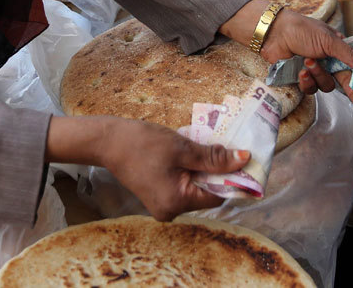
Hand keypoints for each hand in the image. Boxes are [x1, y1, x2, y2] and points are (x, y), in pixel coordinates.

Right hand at [99, 117, 249, 220]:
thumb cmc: (143, 143)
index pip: (218, 195)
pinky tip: (188, 152)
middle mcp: (170, 211)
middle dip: (216, 170)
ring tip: (202, 146)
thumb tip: (244, 160)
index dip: (231, 176)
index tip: (240, 156)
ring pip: (196, 187)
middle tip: (221, 145)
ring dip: (203, 168)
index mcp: (177, 203)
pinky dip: (190, 170)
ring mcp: (163, 205)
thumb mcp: (183, 148)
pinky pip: (183, 185)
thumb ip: (214, 158)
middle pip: (207, 192)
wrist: (109, 141)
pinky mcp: (158, 196)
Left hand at [220, 0, 352, 104]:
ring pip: (326, 85)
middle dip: (349, 88)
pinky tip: (301, 72)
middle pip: (343, 81)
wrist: (275, 33)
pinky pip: (310, 89)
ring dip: (320, 76)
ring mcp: (315, 71)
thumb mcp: (329, 40)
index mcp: (338, 50)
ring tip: (309, 62)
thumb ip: (347, 54)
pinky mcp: (301, 79)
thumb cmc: (302, 30)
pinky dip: (307, 81)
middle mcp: (328, 62)